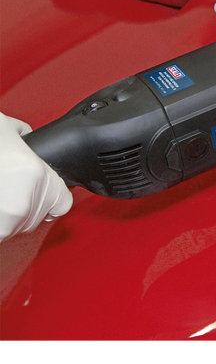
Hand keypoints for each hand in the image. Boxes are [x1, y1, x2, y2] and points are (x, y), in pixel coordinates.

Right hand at [0, 112, 72, 240]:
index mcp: (37, 174)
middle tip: (3, 186)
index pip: (62, 203)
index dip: (49, 198)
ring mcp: (7, 219)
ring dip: (4, 216)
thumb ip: (24, 139)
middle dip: (21, 204)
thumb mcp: (6, 128)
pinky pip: (2, 234)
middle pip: (36, 217)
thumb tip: (27, 141)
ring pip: (15, 227)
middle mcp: (26, 200)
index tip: (37, 194)